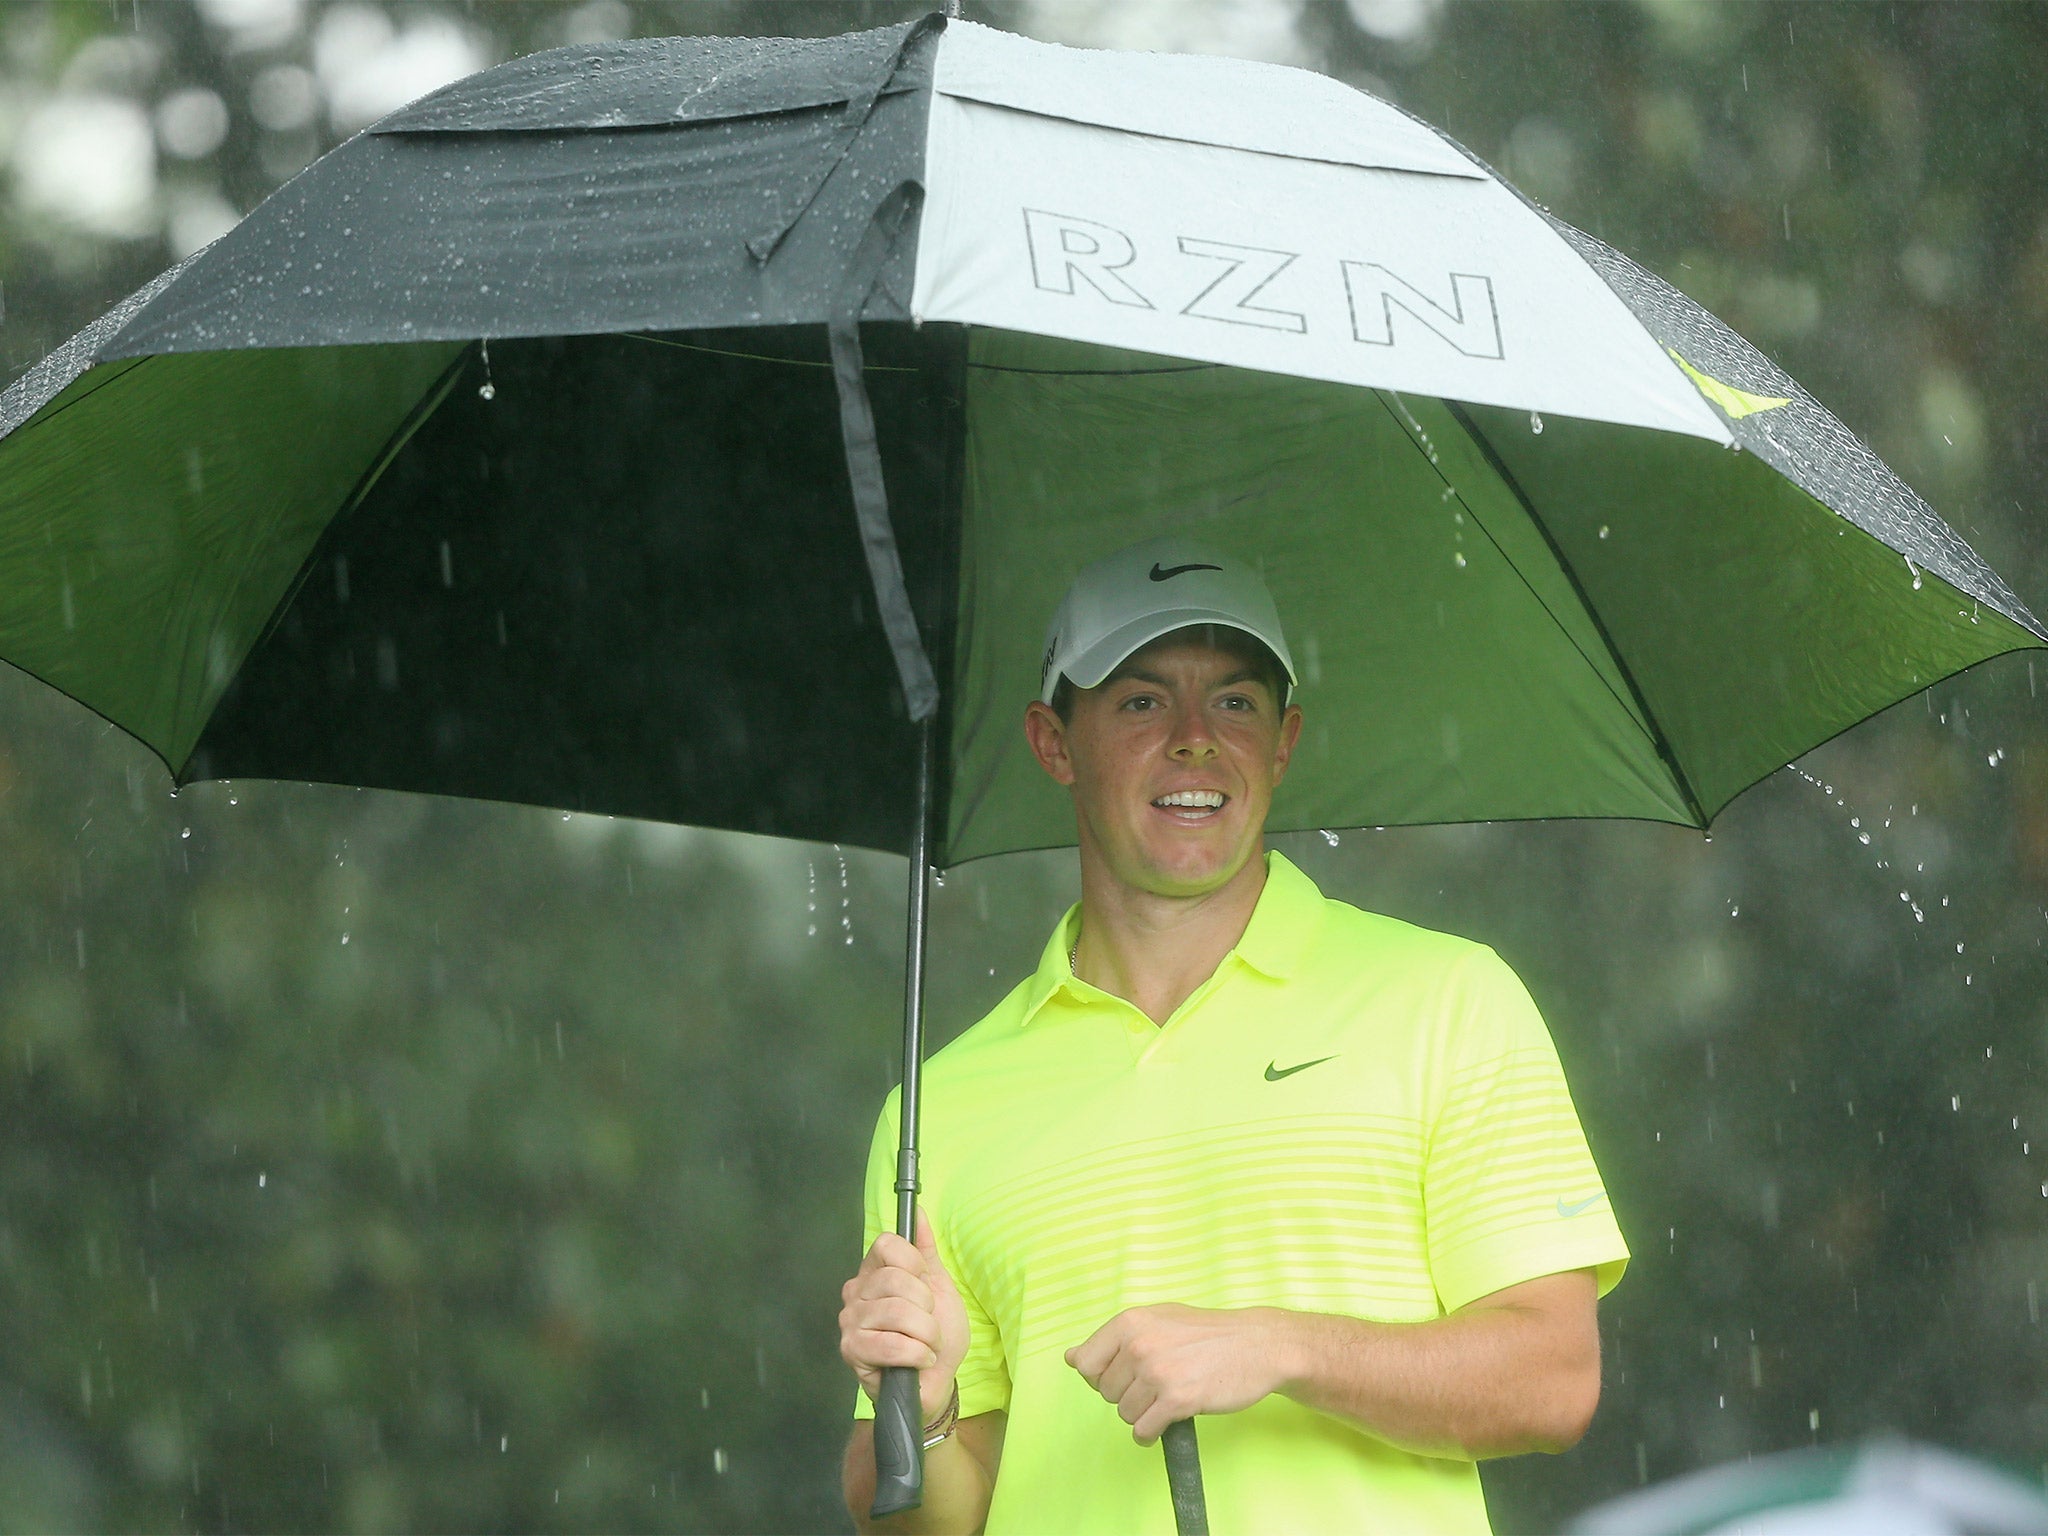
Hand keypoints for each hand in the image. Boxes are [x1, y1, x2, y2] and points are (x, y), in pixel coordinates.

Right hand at [839, 1206, 970, 1421]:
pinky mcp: (852, 1351)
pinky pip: (891, 1344)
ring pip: (897, 1312)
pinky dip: (917, 1353)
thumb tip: (917, 1212)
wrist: (935, 1380)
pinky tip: (920, 1359)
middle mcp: (856, 1292)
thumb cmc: (936, 1335)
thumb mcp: (938, 1287)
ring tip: (928, 1345)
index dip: (915, 1265)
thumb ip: (926, 1250)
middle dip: (926, 1307)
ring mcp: (850, 1322)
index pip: (887, 1244)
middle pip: (895, 1279)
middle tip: (930, 1325)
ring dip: (926, 1334)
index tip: (925, 1286)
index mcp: (874, 1272)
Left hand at [1066, 1304, 1289, 1444]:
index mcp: (1130, 1322)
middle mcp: (1139, 1345)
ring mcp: (1158, 1373)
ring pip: (1124, 1413)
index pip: (1084, 1363)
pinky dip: (1150, 1433)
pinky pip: (1143, 1430)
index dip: (1100, 1376)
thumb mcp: (1157, 1319)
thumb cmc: (1206, 1333)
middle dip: (1126, 1395)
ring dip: (1142, 1413)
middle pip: (1105, 1392)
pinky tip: (1165, 1422)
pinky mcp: (1178, 1400)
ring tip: (1166, 1398)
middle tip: (1155, 1385)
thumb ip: (1115, 1338)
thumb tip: (1070, 1358)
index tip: (1123, 1377)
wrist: (1256, 1345)